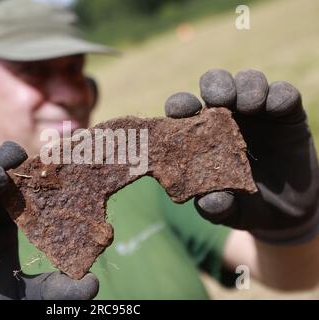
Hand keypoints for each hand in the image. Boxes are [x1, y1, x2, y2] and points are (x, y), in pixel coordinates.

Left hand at [164, 69, 318, 243]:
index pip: (183, 108)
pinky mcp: (286, 114)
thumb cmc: (242, 206)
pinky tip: (274, 109)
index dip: (180, 105)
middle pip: (215, 84)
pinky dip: (278, 95)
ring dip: (247, 86)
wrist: (284, 213)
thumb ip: (215, 207)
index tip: (183, 112)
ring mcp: (256, 112)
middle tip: (221, 99)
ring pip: (248, 80)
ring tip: (250, 106)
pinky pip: (283, 93)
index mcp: (200, 133)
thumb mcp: (226, 212)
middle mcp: (225, 115)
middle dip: (216, 85)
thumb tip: (208, 201)